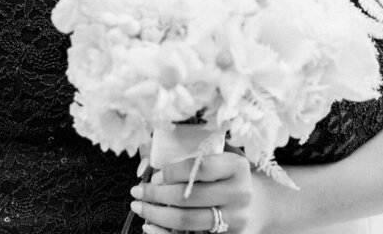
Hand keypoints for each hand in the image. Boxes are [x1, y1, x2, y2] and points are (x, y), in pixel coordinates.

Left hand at [130, 152, 258, 233]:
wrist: (245, 203)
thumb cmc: (218, 176)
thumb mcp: (207, 159)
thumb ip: (177, 156)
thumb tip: (143, 168)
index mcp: (237, 166)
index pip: (201, 167)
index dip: (173, 171)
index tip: (155, 176)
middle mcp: (240, 193)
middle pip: (191, 196)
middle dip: (157, 194)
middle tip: (137, 192)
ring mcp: (235, 219)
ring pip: (188, 220)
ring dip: (157, 214)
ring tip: (139, 207)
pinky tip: (149, 226)